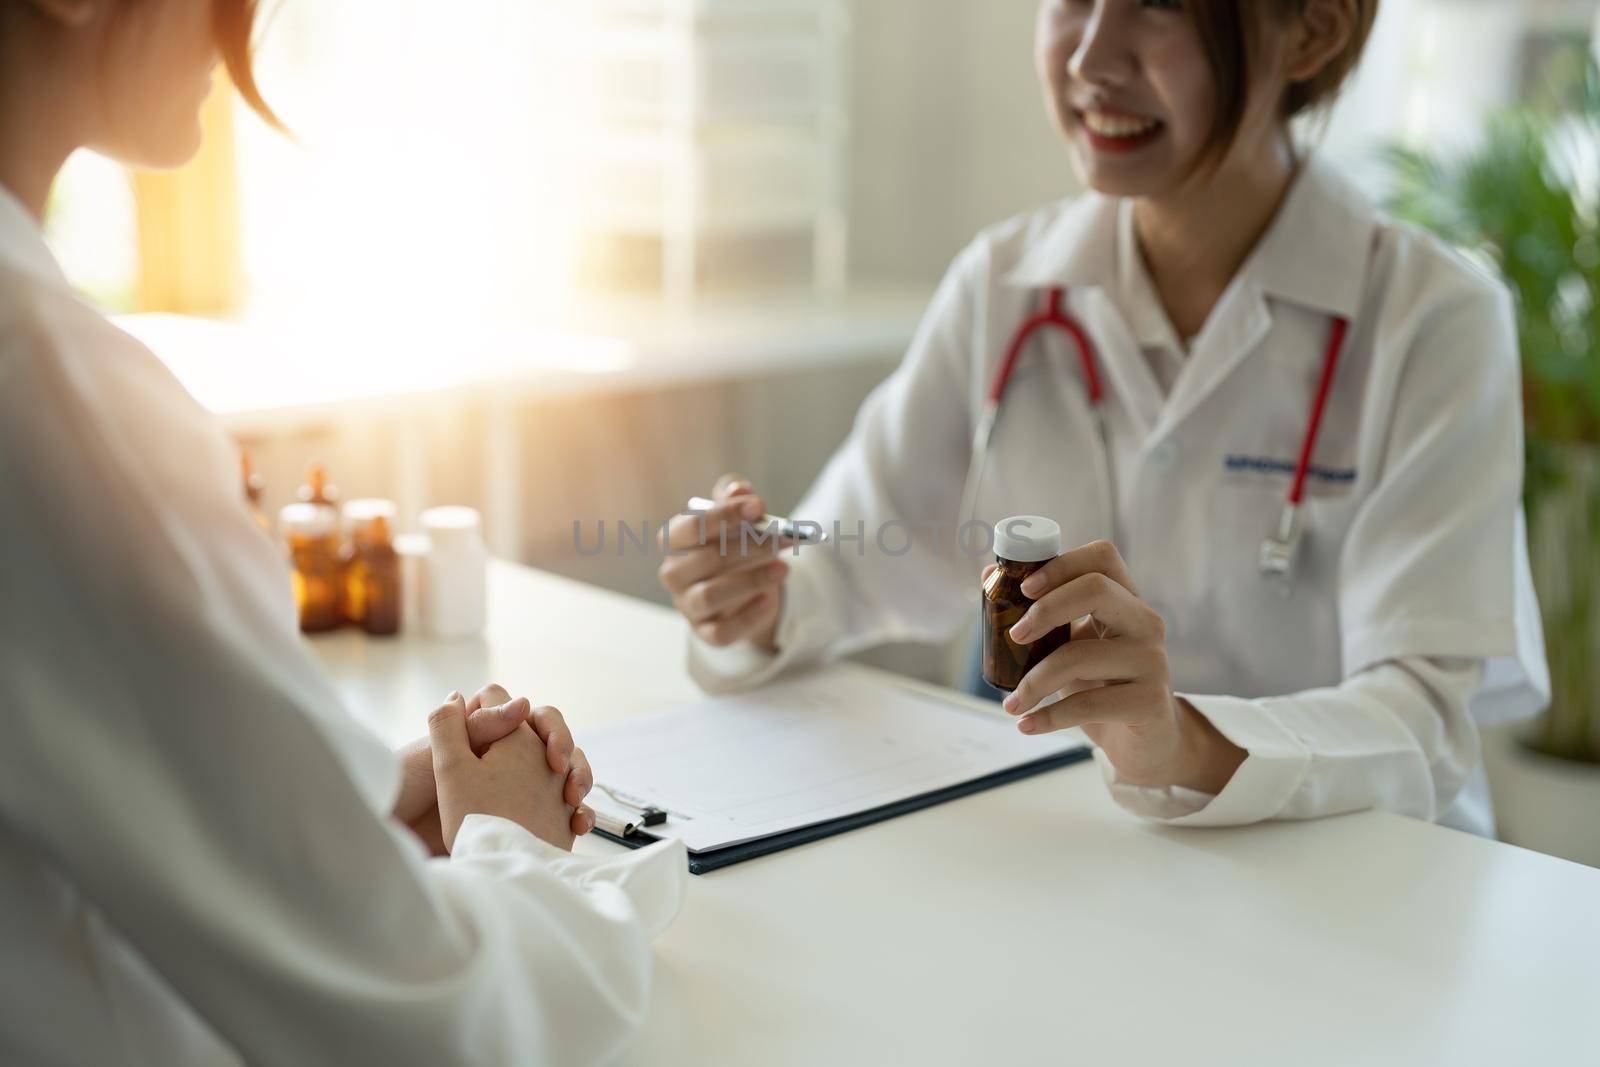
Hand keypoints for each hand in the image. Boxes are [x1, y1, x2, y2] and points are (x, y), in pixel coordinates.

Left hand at [395, 683, 594, 854]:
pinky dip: (575, 815)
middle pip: (553, 743)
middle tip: (567, 780)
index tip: (550, 752)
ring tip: (575, 803)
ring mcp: (515, 786)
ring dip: (578, 781)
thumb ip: (479, 727)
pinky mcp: (521, 819)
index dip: (546, 727)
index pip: (531, 716)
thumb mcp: (440, 754)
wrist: (391, 836)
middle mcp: (504, 755)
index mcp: (486, 732)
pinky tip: (578, 825)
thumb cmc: (405, 788)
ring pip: (563, 774)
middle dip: (568, 755)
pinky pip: (559, 812)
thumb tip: (525, 702)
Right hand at [658, 473, 788, 650]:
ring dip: (751, 580)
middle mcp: (674, 573)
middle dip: (748, 547)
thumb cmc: (734, 543)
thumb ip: (735, 496)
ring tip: (784, 568)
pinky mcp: (705, 633)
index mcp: (674, 540)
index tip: (758, 506)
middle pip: (706, 560)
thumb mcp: (735, 515)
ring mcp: (687, 605)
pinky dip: (749, 616)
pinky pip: (723, 631)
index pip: (691, 527)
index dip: (724, 515)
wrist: (743, 586)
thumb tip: (740, 490)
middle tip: (782, 538)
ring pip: (711, 596)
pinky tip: (770, 599)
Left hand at [997, 540, 1244, 794]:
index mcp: (1124, 600)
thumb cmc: (1101, 686)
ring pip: (1080, 656)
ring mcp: (1152, 661)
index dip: (1061, 564)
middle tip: (1014, 637)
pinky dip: (1049, 717)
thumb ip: (1040, 615)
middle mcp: (1144, 623)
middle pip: (1096, 589)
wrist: (1145, 741)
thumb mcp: (1071, 646)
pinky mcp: (1150, 702)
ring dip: (1034, 682)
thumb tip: (989, 577)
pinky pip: (1089, 704)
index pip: (1102, 557)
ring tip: (1012, 704)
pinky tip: (1028, 725)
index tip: (1024, 588)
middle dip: (1045, 609)